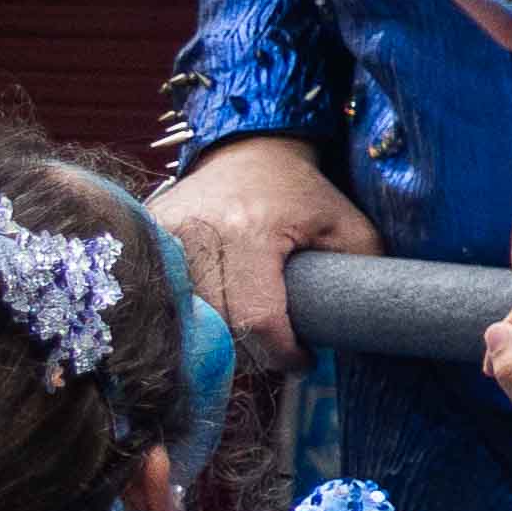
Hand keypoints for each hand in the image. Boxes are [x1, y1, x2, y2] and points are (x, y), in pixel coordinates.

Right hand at [150, 131, 377, 378]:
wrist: (247, 151)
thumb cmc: (300, 192)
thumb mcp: (346, 224)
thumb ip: (364, 270)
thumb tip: (368, 327)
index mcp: (248, 231)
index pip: (256, 319)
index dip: (282, 352)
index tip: (305, 359)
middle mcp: (196, 235)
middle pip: (216, 326)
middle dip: (251, 350)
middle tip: (278, 347)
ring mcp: (161, 236)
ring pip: (185, 319)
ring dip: (216, 337)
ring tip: (249, 330)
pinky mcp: (144, 239)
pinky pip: (161, 298)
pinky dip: (187, 315)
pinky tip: (212, 314)